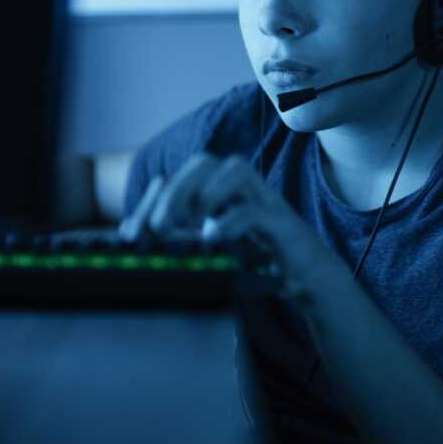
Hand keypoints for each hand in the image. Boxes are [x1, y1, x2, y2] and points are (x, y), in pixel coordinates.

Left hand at [118, 152, 342, 308]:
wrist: (311, 282)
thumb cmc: (261, 266)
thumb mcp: (215, 252)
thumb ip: (179, 240)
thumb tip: (131, 232)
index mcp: (224, 194)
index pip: (184, 176)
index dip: (155, 197)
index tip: (133, 231)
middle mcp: (243, 191)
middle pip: (207, 161)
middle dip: (177, 188)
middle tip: (160, 225)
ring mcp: (265, 203)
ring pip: (236, 169)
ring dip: (206, 191)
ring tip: (191, 222)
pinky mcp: (283, 225)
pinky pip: (256, 209)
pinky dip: (230, 220)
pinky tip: (212, 239)